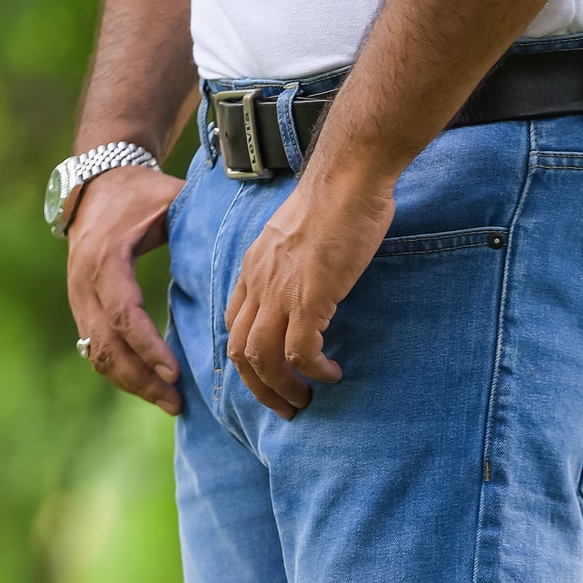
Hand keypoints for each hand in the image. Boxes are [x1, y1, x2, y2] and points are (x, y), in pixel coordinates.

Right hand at [67, 165, 186, 413]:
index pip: (123, 313)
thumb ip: (201, 223)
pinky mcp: (81, 308)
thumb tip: (249, 244)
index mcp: (106, 257)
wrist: (95, 183)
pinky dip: (121, 372)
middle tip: (176, 403)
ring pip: (98, 355)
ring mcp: (78, 298)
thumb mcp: (171, 200)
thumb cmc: (143, 193)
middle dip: (141, 379)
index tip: (174, 372)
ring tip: (169, 403)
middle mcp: (84, 282)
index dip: (147, 346)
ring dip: (131, 383)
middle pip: (106, 345)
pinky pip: (95, 350)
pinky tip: (150, 387)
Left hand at [225, 161, 395, 417]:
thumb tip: (314, 275)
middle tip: (286, 405)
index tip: (270, 373)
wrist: (349, 176)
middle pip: (239, 351)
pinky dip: (313, 371)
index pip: (234, 322)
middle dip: (259, 388)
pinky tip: (331, 373)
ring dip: (282, 388)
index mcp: (255, 266)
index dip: (248, 357)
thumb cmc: (337, 195)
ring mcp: (281, 291)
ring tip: (305, 400)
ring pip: (262, 359)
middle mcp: (259, 282)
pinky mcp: (310, 298)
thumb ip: (297, 258)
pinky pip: (300, 352)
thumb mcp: (301, 231)